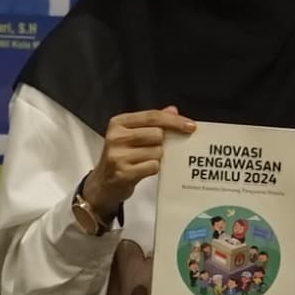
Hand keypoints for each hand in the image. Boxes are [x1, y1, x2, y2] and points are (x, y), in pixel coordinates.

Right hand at [89, 106, 193, 222]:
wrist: (102, 184)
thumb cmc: (121, 156)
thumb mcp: (131, 135)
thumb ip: (152, 122)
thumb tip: (173, 110)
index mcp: (118, 122)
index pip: (152, 116)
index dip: (174, 121)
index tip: (191, 126)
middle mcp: (116, 137)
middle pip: (157, 134)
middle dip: (162, 143)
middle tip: (153, 149)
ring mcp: (118, 155)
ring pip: (157, 152)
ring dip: (157, 158)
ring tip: (144, 161)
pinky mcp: (123, 173)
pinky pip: (153, 167)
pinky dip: (153, 168)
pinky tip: (142, 170)